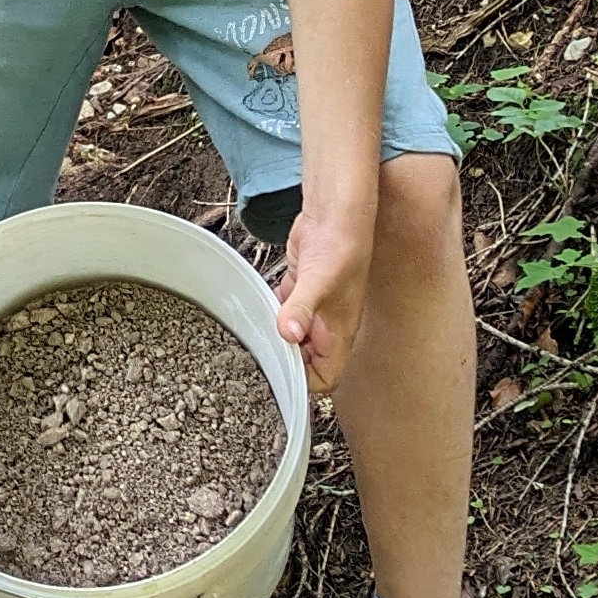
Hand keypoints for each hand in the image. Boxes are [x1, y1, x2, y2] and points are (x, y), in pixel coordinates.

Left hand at [271, 200, 374, 395]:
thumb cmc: (342, 247)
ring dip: (275, 335)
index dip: (303, 383)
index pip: (324, 377)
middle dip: (284, 360)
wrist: (337, 214)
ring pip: (292, 335)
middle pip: (304, 360)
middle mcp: (327, 324)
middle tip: (260, 354)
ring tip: (256, 333)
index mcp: (338, 333)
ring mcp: (314, 306)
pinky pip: (284, 309)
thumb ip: (300, 309)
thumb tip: (288, 333)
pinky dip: (272, 310)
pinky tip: (260, 305)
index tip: (279, 375)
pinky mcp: (300, 288)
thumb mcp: (318, 282)